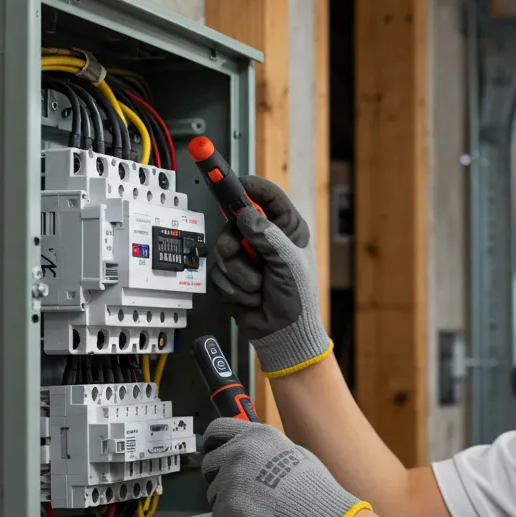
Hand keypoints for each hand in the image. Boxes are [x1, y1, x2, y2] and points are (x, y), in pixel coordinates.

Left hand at [201, 418, 368, 516]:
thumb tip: (255, 460)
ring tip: (257, 516)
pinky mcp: (228, 507)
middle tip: (240, 495)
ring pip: (215, 497)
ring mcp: (231, 479)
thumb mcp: (293, 454)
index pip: (217, 430)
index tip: (213, 451)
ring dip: (230, 509)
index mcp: (256, 435)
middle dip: (220, 481)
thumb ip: (265, 453)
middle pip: (209, 465)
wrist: (319, 515)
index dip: (213, 443)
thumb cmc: (314, 489)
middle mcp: (239, 451)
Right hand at [208, 176, 331, 376]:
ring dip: (239, 274)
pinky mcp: (231, 275)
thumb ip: (267, 236)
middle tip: (243, 254)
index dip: (250, 187)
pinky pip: (218, 272)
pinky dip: (232, 287)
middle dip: (236, 244)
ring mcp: (246, 256)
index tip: (235, 183)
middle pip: (234, 222)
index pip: (268, 197)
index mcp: (287, 229)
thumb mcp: (288, 263)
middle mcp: (265, 238)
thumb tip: (245, 214)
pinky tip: (250, 297)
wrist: (284, 333)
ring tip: (258, 287)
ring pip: (223, 250)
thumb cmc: (298, 298)